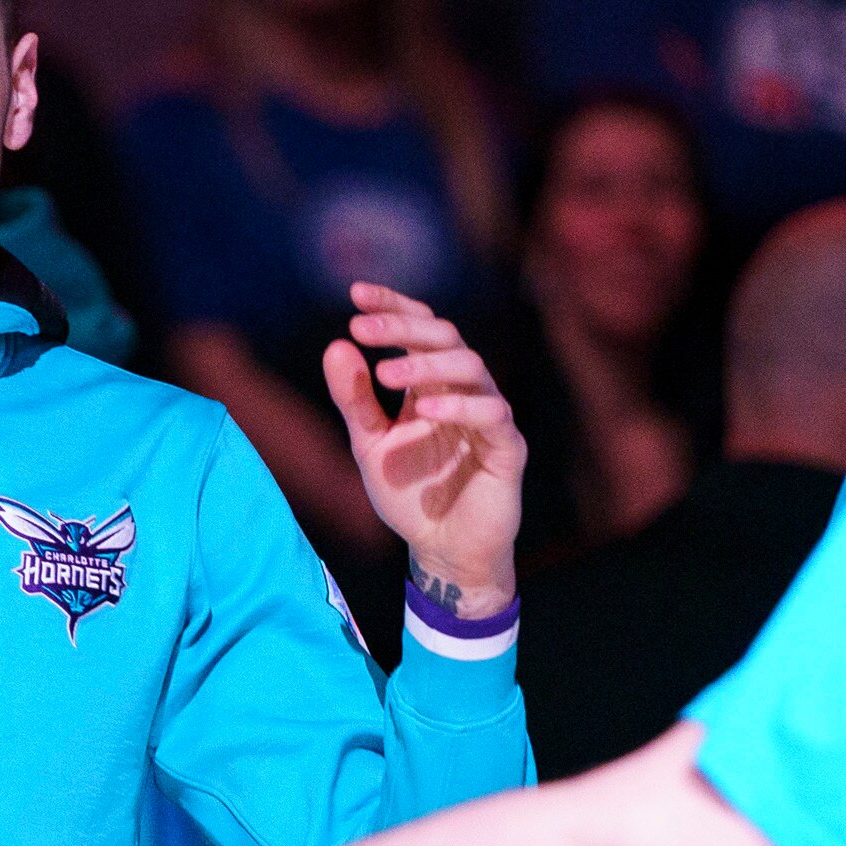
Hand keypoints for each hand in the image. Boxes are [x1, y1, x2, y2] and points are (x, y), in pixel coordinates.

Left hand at [322, 283, 522, 610]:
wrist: (442, 551)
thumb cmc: (411, 496)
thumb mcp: (369, 445)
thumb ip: (354, 400)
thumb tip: (336, 345)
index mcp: (432, 384)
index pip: (419, 330)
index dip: (393, 307)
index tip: (356, 293)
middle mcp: (463, 391)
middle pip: (446, 337)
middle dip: (404, 328)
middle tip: (364, 327)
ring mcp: (490, 416)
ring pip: (472, 368)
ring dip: (428, 365)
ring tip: (388, 374)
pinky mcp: (508, 448)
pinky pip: (492, 415)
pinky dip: (460, 407)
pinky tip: (427, 410)